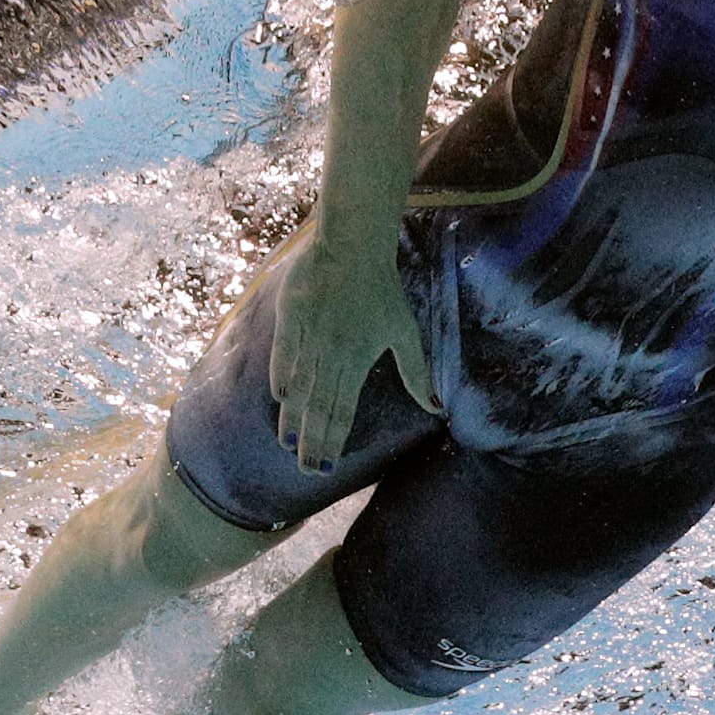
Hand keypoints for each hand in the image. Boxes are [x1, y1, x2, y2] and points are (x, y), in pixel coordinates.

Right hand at [266, 225, 435, 472]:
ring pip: (299, 387)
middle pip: (318, 405)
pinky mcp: (291, 319)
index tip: (327, 466)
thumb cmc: (382, 288)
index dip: (334, 440)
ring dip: (293, 416)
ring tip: (288, 442)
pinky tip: (279, 398)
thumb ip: (416, 371)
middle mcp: (330, 355)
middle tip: (305, 468)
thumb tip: (435, 406)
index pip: (342, 410)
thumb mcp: (405, 330)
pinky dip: (281, 377)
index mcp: (357, 361)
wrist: (352, 246)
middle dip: (312, 440)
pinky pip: (283, 355)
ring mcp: (308, 338)